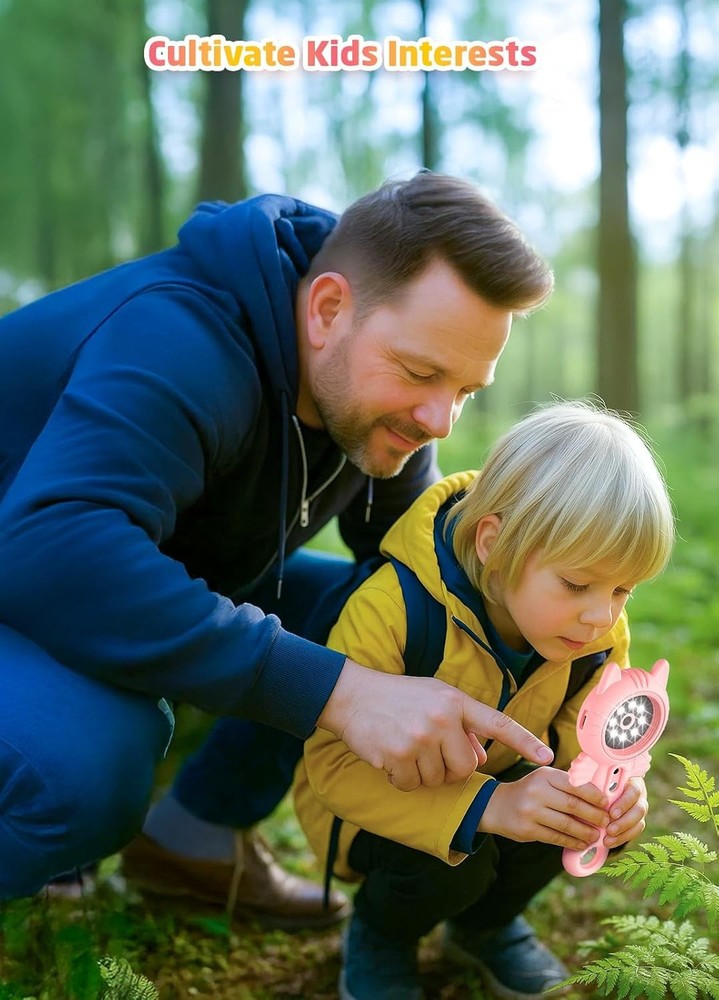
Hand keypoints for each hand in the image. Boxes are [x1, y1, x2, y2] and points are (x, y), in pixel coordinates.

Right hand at [316, 658, 553, 790]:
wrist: (352, 695)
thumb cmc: (396, 697)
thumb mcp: (433, 699)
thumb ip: (460, 724)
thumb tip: (481, 757)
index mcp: (455, 701)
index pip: (497, 724)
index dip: (524, 742)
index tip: (547, 757)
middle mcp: (442, 718)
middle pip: (466, 767)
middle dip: (451, 769)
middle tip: (429, 752)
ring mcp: (420, 737)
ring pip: (438, 780)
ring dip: (423, 773)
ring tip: (406, 748)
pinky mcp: (398, 755)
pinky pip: (412, 785)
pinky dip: (402, 780)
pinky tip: (391, 758)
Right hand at [478, 767, 610, 850]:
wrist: (496, 805)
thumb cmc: (529, 792)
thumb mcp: (543, 780)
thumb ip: (566, 786)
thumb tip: (599, 799)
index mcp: (544, 775)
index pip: (574, 785)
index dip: (594, 795)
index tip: (607, 803)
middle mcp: (537, 791)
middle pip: (573, 805)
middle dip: (594, 816)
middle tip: (606, 822)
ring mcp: (531, 811)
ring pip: (566, 824)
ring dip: (585, 832)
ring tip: (596, 836)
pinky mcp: (527, 829)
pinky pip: (556, 837)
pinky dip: (572, 841)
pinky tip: (581, 843)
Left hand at [602, 777, 647, 848]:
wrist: (600, 793)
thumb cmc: (597, 783)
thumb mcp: (597, 780)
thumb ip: (596, 783)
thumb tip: (583, 785)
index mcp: (631, 781)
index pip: (634, 791)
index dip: (624, 803)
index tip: (611, 813)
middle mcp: (638, 795)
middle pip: (639, 809)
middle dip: (624, 821)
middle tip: (609, 829)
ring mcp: (639, 808)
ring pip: (638, 822)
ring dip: (623, 832)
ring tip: (607, 839)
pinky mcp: (637, 822)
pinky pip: (634, 832)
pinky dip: (621, 838)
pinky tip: (610, 842)